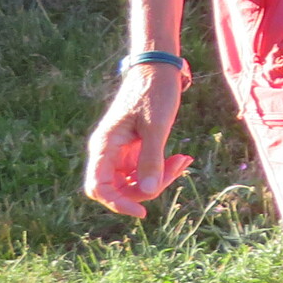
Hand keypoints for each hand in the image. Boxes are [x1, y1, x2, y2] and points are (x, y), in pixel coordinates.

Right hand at [83, 65, 193, 217]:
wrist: (158, 69)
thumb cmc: (154, 93)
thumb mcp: (156, 127)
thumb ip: (151, 159)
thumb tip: (148, 193)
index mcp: (104, 146)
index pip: (98, 188)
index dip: (117, 204)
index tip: (142, 212)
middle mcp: (108, 152)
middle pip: (119, 189)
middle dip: (149, 188)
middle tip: (177, 168)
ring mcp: (120, 152)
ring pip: (135, 181)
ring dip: (159, 178)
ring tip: (183, 160)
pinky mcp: (134, 149)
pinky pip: (144, 170)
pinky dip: (162, 169)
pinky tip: (182, 159)